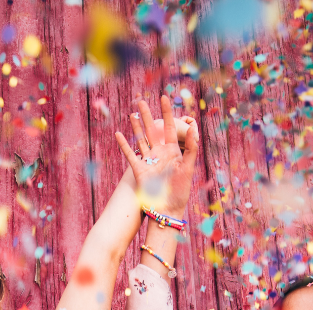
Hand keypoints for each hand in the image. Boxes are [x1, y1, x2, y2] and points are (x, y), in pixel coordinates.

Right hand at [115, 96, 198, 220]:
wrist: (167, 209)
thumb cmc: (180, 191)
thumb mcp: (188, 167)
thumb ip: (191, 147)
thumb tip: (193, 127)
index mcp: (174, 151)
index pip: (170, 128)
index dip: (167, 113)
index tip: (164, 98)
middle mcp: (160, 154)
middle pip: (153, 130)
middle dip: (148, 115)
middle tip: (141, 100)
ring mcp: (149, 161)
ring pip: (141, 139)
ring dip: (136, 126)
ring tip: (132, 113)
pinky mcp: (139, 170)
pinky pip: (130, 154)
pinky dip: (124, 144)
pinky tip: (118, 134)